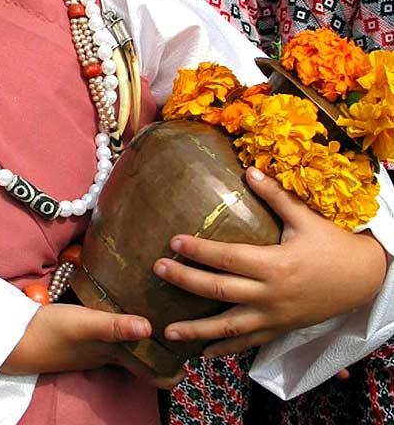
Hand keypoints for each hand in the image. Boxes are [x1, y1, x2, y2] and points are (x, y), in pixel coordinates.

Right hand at [0, 303, 184, 387]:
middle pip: (149, 356)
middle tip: (190, 320)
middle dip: (170, 345)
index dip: (177, 367)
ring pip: (134, 343)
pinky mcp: (87, 332)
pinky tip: (131, 299)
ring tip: (168, 306)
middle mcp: (112, 353)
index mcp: (117, 355)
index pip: (155, 372)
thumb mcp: (84, 326)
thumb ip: (114, 326)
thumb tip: (150, 328)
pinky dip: (129, 321)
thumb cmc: (51, 333)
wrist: (14, 339)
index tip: (198, 347)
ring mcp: (99, 345)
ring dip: (151, 332)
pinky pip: (117, 330)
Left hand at [153, 167, 387, 356]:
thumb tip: (249, 170)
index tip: (173, 242)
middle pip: (219, 290)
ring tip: (167, 331)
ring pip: (229, 327)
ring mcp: (274, 317)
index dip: (199, 251)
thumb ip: (275, 196)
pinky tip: (202, 352)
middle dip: (185, 281)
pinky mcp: (279, 330)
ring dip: (196, 330)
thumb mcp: (305, 218)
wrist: (363, 280)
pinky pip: (248, 343)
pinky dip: (224, 348)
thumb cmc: (332, 245)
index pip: (227, 258)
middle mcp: (270, 295)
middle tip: (157, 270)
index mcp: (274, 265)